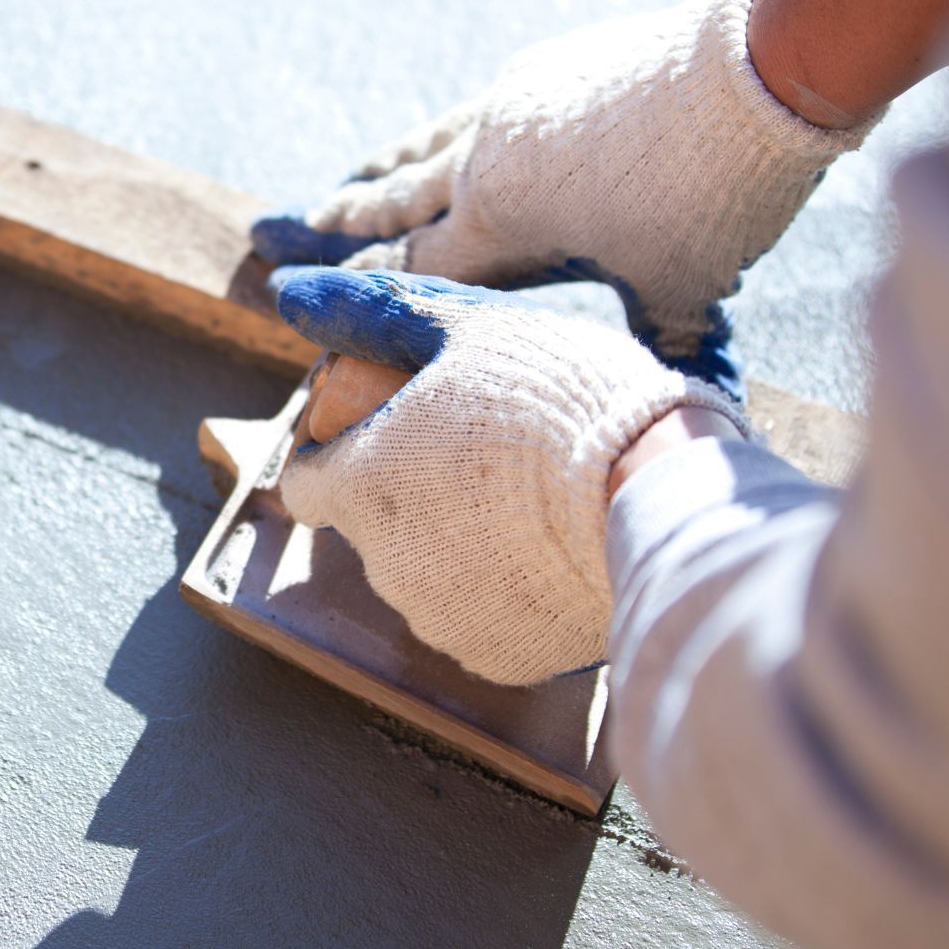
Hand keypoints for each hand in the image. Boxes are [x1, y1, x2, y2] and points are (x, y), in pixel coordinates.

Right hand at [251, 0, 871, 398]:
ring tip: (336, 189)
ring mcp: (512, 104)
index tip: (301, 306)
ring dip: (379, 172)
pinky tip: (445, 139)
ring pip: (425, 146)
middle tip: (269, 235)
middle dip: (332, 224)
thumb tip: (683, 382)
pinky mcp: (548, 69)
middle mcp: (487, 159)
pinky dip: (445, 135)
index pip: (411, 265)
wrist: (756, 67)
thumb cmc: (711, 193)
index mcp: (500, 218)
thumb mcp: (681, 283)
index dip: (356, 291)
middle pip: (394, 199)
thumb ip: (661, 329)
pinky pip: (473, 112)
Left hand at [274, 266, 747, 684]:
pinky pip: (486, 621)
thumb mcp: (465, 327)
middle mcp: (384, 562)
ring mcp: (440, 618)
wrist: (658, 494)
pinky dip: (508, 594)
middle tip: (483, 455)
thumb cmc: (557, 399)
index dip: (339, 453)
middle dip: (410, 494)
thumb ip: (370, 312)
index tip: (387, 431)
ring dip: (458, 544)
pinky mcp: (498, 658)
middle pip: (373, 526)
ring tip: (531, 503)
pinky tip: (555, 555)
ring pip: (427, 576)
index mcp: (361, 482)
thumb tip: (290, 291)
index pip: (306, 482)